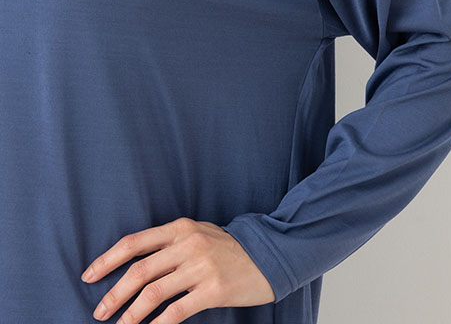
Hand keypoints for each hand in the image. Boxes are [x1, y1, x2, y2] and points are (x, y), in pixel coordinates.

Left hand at [81, 217, 275, 322]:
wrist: (268, 255)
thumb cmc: (228, 247)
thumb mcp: (199, 234)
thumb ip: (169, 243)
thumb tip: (132, 264)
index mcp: (181, 228)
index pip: (134, 242)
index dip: (107, 260)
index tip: (89, 276)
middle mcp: (189, 244)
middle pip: (139, 271)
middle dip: (113, 294)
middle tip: (99, 311)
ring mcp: (202, 267)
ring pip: (153, 293)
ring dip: (130, 314)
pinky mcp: (214, 290)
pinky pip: (176, 312)